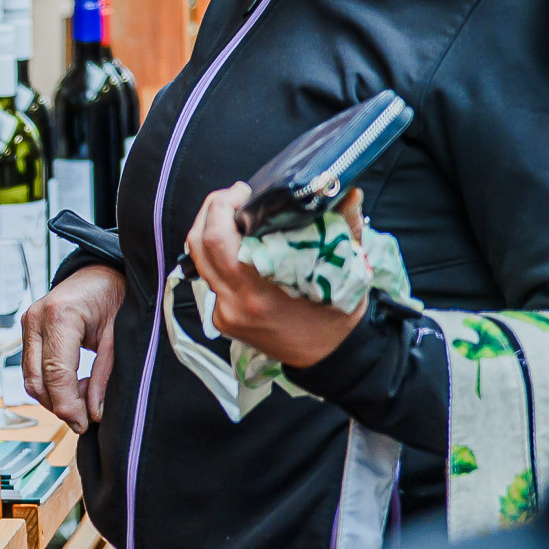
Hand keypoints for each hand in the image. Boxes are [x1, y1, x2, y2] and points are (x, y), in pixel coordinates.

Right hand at [21, 264, 125, 431]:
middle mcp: (36, 318)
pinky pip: (34, 369)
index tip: (83, 425)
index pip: (55, 373)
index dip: (68, 405)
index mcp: (60, 314)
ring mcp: (28, 323)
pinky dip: (52, 385)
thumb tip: (93, 414)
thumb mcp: (119, 336)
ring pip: (31, 378)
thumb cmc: (115, 296)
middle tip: (87, 419)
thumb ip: (105, 375)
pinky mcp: (29, 331)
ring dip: (56, 397)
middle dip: (60, 405)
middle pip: (37, 380)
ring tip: (87, 396)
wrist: (102, 273)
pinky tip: (77, 384)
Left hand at [185, 184, 367, 369]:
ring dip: (210, 230)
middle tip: (234, 197)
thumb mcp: (348, 269)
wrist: (333, 357)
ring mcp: (224, 313)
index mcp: (258, 292)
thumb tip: (350, 191)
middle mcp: (234, 303)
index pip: (217, 240)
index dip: (222, 206)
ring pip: (199, 261)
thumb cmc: (340, 313)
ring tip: (235, 215)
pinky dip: (218, 257)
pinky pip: (210, 278)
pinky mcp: (221, 319)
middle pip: (198, 244)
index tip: (243, 191)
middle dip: (210, 210)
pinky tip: (238, 246)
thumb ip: (346, 227)